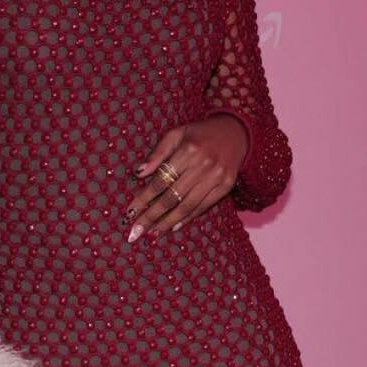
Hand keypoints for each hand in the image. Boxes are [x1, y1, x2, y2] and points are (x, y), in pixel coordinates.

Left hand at [126, 116, 249, 239]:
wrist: (236, 132)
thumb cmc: (199, 133)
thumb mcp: (176, 134)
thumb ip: (158, 153)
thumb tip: (138, 173)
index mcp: (188, 150)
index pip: (160, 180)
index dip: (143, 198)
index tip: (130, 213)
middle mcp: (203, 165)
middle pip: (171, 197)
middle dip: (151, 216)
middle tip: (135, 232)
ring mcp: (217, 177)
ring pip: (187, 206)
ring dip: (167, 222)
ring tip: (152, 234)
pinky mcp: (226, 186)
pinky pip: (203, 207)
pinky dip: (187, 218)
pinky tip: (173, 226)